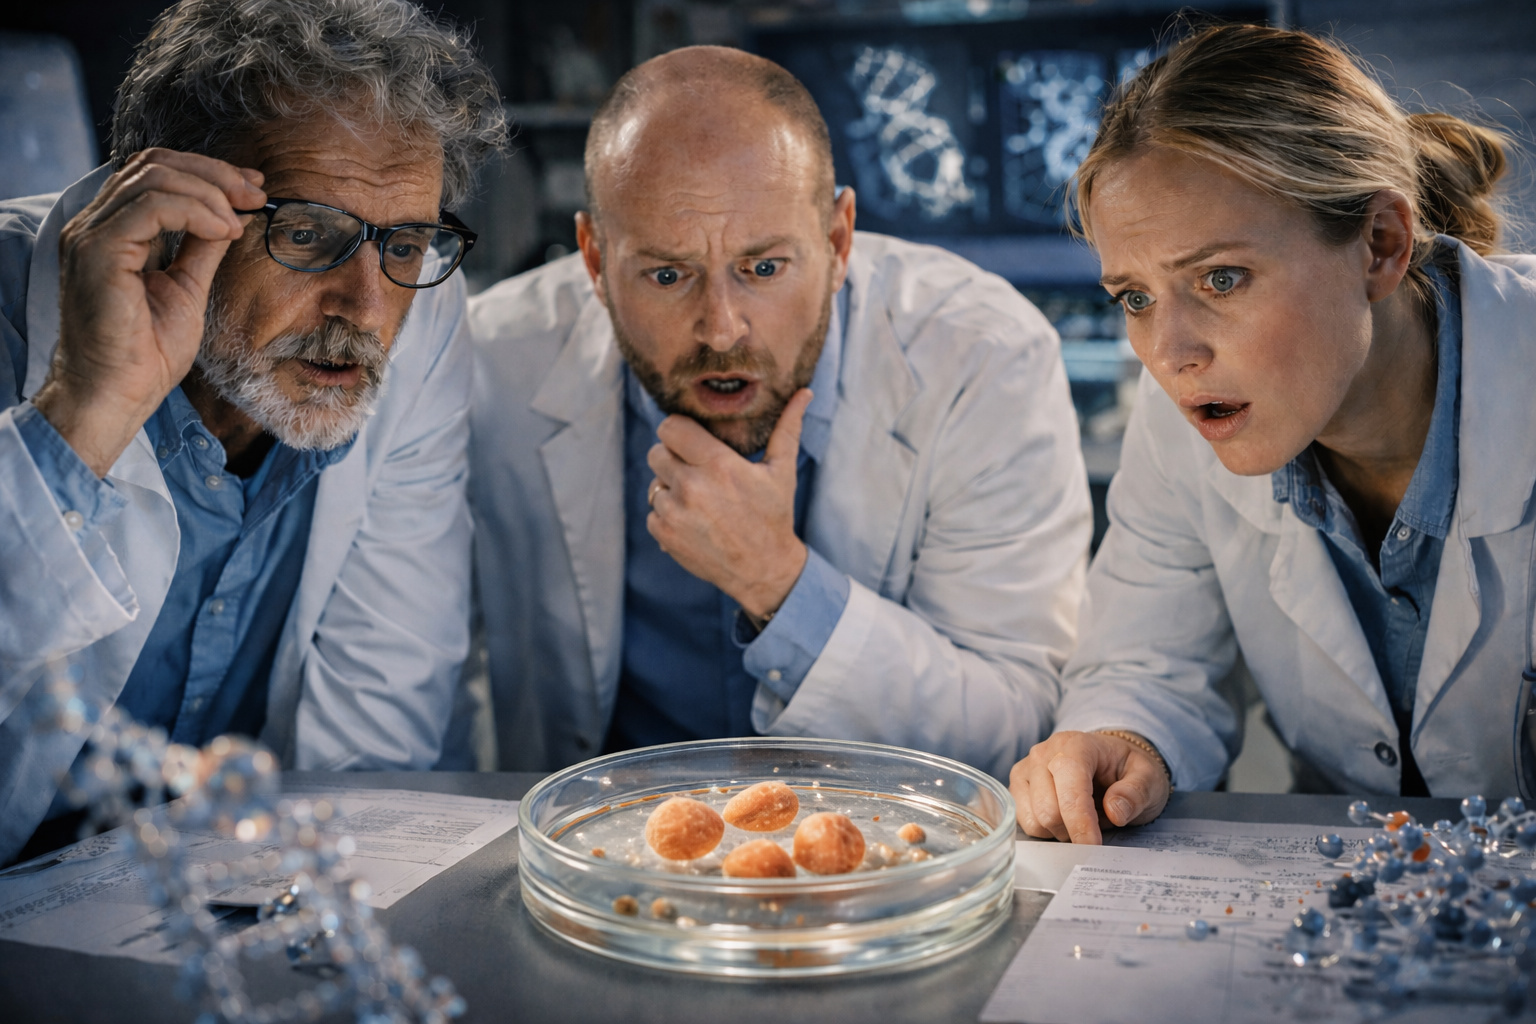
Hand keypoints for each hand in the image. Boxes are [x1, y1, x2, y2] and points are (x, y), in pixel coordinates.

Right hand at [32, 148, 265, 475]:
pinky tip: (224, 231)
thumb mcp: (187, 288)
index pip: (154, 173)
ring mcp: (91, 236)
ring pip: (153, 178)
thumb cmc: (148, 352)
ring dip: (210, 192)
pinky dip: (196, 210)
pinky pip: (151, 207)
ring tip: (241, 219)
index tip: (254, 189)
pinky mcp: (97, 252)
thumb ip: (201, 247)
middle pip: (154, 165)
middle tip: (257, 195)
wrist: (121, 394)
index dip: (208, 172)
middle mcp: (94, 226)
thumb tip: (232, 215)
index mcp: (112, 231)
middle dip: (215, 174)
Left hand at [646, 389, 812, 618]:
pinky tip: (694, 521)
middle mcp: (691, 486)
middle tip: (696, 470)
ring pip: (654, 482)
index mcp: (717, 464)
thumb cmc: (774, 516)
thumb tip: (805, 392)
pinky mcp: (664, 534)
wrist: (763, 570)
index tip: (692, 440)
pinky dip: (668, 515)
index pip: (671, 427)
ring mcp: (674, 512)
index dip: (680, 431)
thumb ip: (787, 428)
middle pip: (656, 451)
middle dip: (674, 457)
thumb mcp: (782, 471)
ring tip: (699, 499)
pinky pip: (652, 511)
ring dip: (671, 488)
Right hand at [1010, 731, 1170, 843]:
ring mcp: (1026, 769)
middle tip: (1096, 830)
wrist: (1108, 761)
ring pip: (1034, 820)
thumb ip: (1136, 792)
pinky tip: (1063, 819)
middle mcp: (1043, 753)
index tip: (1093, 846)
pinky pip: (1023, 822)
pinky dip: (1046, 830)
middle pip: (1048, 809)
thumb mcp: (1148, 778)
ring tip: (1079, 820)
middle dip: (1073, 830)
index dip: (1080, 821)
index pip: (1070, 788)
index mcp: (1076, 745)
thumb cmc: (1126, 770)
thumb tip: (1115, 812)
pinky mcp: (1017, 786)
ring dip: (1059, 831)